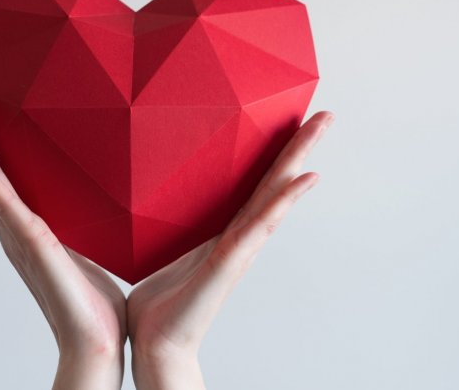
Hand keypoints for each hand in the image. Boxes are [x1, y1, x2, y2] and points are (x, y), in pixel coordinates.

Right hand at [0, 96, 126, 389]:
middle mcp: (17, 229)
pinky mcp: (34, 245)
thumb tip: (97, 205)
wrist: (96, 343)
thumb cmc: (95, 306)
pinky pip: (5, 206)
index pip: (1, 176)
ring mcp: (21, 236)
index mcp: (31, 227)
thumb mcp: (91, 250)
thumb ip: (84, 226)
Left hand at [127, 111, 333, 389]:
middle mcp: (239, 237)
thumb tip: (133, 205)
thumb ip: (157, 230)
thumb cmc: (155, 307)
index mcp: (224, 232)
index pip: (255, 184)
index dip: (274, 154)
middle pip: (275, 182)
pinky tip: (306, 177)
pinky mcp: (230, 263)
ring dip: (301, 159)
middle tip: (325, 113)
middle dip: (300, 146)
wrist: (155, 345)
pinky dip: (285, 200)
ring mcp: (240, 249)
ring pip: (276, 194)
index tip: (291, 121)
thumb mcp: (155, 252)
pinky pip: (260, 225)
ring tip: (322, 125)